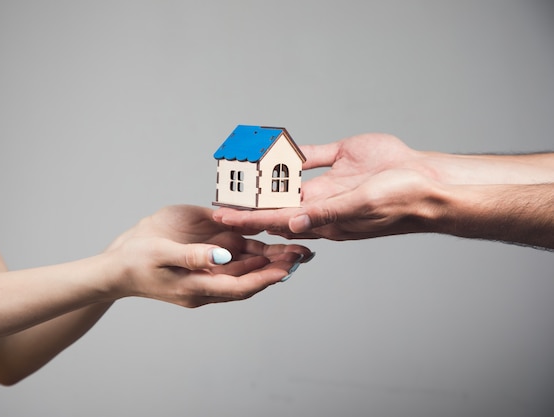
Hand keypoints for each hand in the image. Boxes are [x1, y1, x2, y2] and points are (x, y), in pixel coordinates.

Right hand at [106, 205, 312, 306]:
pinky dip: (254, 248)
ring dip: (271, 257)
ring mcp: (209, 267)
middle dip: (278, 267)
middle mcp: (210, 280)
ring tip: (297, 246)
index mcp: (199, 287)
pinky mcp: (206, 254)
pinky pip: (234, 253)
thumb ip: (192, 257)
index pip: (241, 287)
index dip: (266, 278)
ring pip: (247, 265)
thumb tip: (222, 257)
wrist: (119, 263)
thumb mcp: (161, 255)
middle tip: (304, 253)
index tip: (289, 268)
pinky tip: (271, 237)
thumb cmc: (136, 261)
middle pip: (251, 277)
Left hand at [213, 134, 441, 240]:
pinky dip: (287, 155)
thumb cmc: (400, 199)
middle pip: (274, 204)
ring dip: (261, 182)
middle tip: (219, 197)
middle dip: (247, 204)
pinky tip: (270, 152)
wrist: (427, 181)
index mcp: (322, 218)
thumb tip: (292, 223)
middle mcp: (320, 203)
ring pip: (286, 182)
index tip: (220, 214)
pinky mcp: (337, 163)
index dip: (247, 217)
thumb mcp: (362, 205)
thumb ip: (328, 213)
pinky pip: (307, 158)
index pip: (275, 219)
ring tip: (236, 178)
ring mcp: (327, 184)